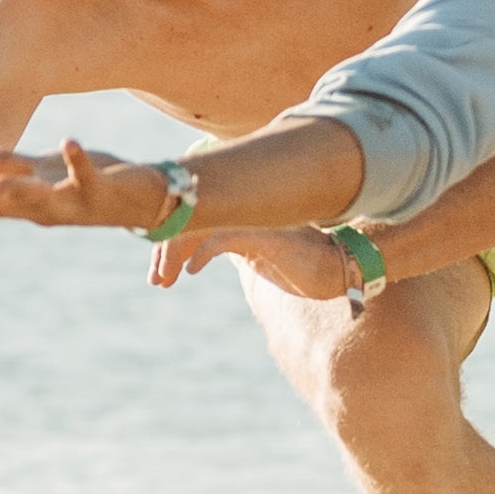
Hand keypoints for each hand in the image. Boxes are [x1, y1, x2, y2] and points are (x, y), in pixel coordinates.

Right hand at [0, 141, 177, 231]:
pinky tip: (67, 142)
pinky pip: (86, 173)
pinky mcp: (99, 189)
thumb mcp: (39, 173)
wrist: (143, 201)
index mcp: (20, 201)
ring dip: (18, 191)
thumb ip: (3, 166)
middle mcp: (40, 208)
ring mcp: (69, 201)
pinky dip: (76, 160)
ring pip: (38, 198)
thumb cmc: (82, 182)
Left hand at [158, 224, 354, 301]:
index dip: (169, 239)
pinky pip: (221, 239)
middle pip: (190, 219)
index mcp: (238, 214)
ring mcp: (252, 221)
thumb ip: (233, 247)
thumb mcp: (256, 255)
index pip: (193, 218)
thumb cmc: (300, 264)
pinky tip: (191, 271)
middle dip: (165, 249)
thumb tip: (201, 254)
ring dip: (174, 254)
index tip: (157, 270)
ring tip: (163, 280)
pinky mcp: (263, 237)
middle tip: (155, 280)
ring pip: (199, 227)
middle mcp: (242, 212)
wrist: (339, 268)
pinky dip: (200, 254)